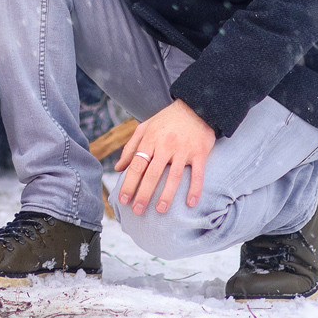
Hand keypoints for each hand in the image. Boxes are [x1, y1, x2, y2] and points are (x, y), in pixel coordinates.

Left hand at [116, 99, 216, 214]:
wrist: (196, 106)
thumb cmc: (167, 120)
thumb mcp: (145, 128)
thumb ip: (130, 147)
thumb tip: (118, 168)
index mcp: (150, 140)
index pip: (136, 165)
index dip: (129, 183)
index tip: (123, 199)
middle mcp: (165, 145)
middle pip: (153, 173)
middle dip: (143, 193)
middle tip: (137, 211)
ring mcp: (183, 150)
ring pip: (174, 176)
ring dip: (167, 195)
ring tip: (160, 210)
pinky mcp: (200, 153)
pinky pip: (198, 174)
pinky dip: (195, 189)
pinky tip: (190, 203)